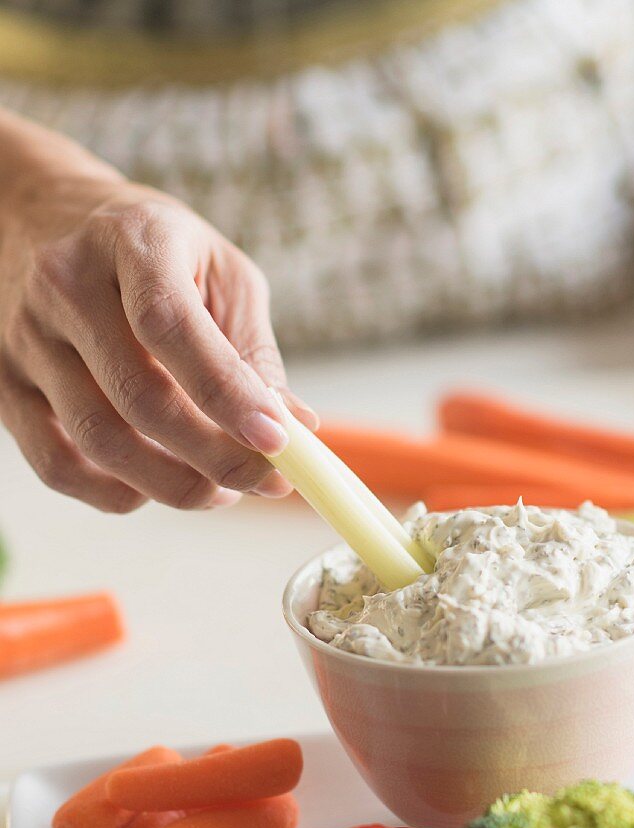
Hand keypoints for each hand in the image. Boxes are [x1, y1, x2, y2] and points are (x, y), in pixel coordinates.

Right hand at [0, 174, 315, 511]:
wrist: (46, 220)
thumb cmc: (154, 252)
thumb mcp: (219, 275)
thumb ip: (253, 353)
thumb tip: (297, 428)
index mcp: (132, 240)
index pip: (172, 326)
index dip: (227, 392)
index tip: (278, 441)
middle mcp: (66, 285)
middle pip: (138, 397)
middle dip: (214, 456)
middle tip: (266, 480)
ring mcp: (26, 338)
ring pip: (99, 441)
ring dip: (173, 485)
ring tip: (222, 490)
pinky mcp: (5, 386)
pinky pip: (57, 466)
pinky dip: (116, 495)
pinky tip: (159, 487)